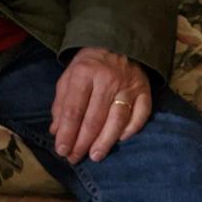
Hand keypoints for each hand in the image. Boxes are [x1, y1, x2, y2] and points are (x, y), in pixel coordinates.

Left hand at [49, 47, 150, 164]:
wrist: (117, 43)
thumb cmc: (89, 65)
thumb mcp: (69, 77)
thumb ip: (61, 104)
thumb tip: (56, 132)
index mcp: (84, 73)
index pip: (74, 109)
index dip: (67, 133)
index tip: (61, 150)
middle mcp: (107, 79)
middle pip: (95, 118)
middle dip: (83, 142)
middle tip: (75, 158)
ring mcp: (128, 85)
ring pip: (117, 119)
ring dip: (105, 141)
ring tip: (95, 156)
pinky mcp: (145, 91)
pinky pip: (140, 115)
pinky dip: (131, 129)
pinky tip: (120, 140)